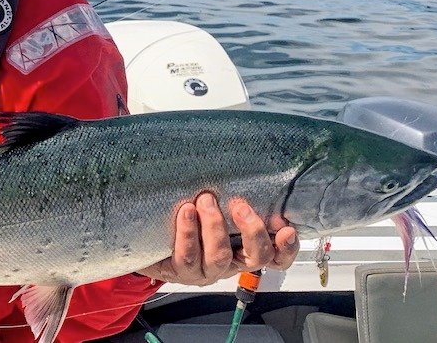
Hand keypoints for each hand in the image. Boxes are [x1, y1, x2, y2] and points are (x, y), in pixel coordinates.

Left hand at [136, 193, 298, 285]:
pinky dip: (188, 233)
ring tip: (206, 200)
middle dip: (252, 230)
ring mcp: (206, 271)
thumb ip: (231, 195)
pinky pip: (188, 257)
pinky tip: (186, 212)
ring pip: (219, 257)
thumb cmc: (189, 214)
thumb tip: (245, 163)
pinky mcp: (181, 272)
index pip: (276, 256)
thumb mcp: (214, 204)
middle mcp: (230, 263)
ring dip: (215, 227)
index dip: (286, 248)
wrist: (149, 237)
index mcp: (244, 249)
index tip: (288, 229)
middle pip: (255, 257)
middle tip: (240, 205)